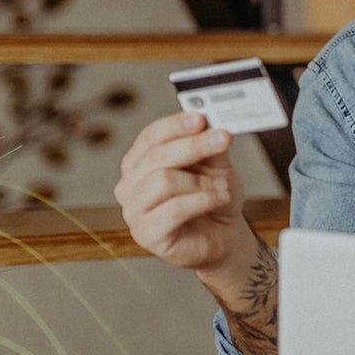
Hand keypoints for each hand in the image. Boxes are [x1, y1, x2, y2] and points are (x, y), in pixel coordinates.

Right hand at [115, 112, 247, 275]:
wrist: (222, 235)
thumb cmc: (213, 198)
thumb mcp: (215, 165)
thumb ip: (209, 146)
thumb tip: (209, 125)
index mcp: (140, 161)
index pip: (151, 136)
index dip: (175, 125)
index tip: (201, 119)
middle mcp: (130, 184)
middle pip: (157, 156)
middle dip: (194, 145)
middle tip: (223, 138)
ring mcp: (134, 210)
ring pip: (164, 180)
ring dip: (201, 181)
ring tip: (224, 185)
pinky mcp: (146, 234)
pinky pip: (174, 209)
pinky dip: (203, 200)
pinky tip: (220, 198)